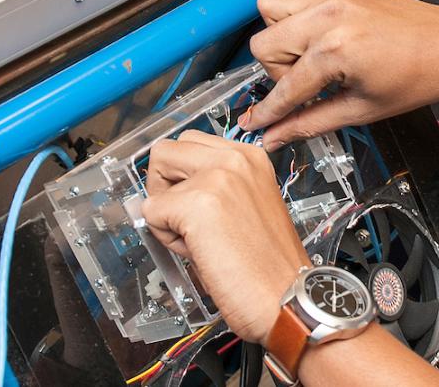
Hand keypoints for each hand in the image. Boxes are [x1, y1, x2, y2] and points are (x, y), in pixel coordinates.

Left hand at [138, 131, 307, 340]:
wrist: (286, 297)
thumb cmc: (269, 264)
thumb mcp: (248, 203)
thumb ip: (215, 185)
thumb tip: (171, 187)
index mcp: (250, 156)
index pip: (190, 142)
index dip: (181, 175)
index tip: (193, 201)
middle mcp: (234, 159)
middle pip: (166, 151)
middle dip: (164, 185)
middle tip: (185, 218)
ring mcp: (215, 178)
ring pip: (155, 179)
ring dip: (165, 210)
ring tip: (196, 237)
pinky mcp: (197, 204)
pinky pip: (151, 213)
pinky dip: (165, 237)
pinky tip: (198, 252)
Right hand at [244, 0, 438, 148]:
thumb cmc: (420, 77)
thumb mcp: (362, 110)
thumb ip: (310, 123)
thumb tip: (275, 136)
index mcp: (334, 50)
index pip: (284, 88)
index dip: (268, 112)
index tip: (256, 124)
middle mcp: (328, 14)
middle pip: (264, 43)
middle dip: (278, 71)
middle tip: (307, 83)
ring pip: (270, 5)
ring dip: (282, 32)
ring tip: (310, 50)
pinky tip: (314, 16)